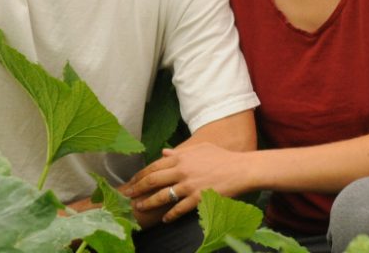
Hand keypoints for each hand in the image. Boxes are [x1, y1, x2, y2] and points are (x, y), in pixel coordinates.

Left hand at [126, 143, 249, 221]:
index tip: (132, 180)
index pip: (154, 166)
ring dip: (149, 203)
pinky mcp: (198, 198)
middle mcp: (182, 170)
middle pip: (153, 180)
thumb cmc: (221, 157)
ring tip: (140, 207)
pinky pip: (179, 208)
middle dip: (138, 188)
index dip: (140, 174)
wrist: (240, 169)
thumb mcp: (199, 148)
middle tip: (129, 195)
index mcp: (181, 157)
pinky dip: (170, 215)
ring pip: (162, 196)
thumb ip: (180, 151)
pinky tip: (165, 219)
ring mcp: (189, 185)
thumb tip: (163, 152)